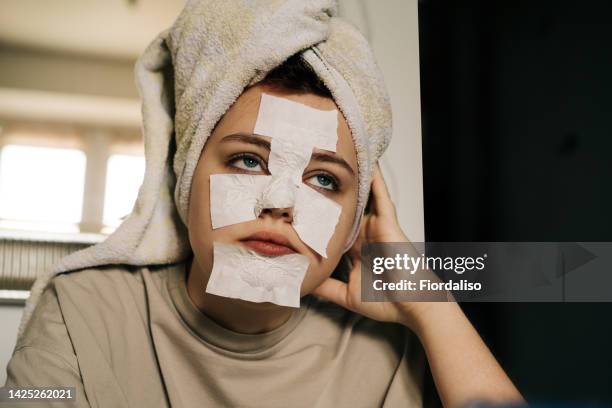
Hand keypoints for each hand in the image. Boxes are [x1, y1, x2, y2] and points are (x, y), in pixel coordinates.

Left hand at [312, 163, 429, 327]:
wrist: (413, 304)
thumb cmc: (388, 301)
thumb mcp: (347, 295)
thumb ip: (326, 287)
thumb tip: (303, 282)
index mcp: (356, 250)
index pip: (334, 230)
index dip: (318, 218)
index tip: (299, 206)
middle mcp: (364, 235)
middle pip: (344, 210)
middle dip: (329, 194)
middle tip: (310, 173)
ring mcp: (376, 226)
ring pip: (361, 198)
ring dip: (351, 180)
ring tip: (336, 157)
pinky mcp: (387, 221)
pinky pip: (380, 195)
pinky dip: (374, 179)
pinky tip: (367, 162)